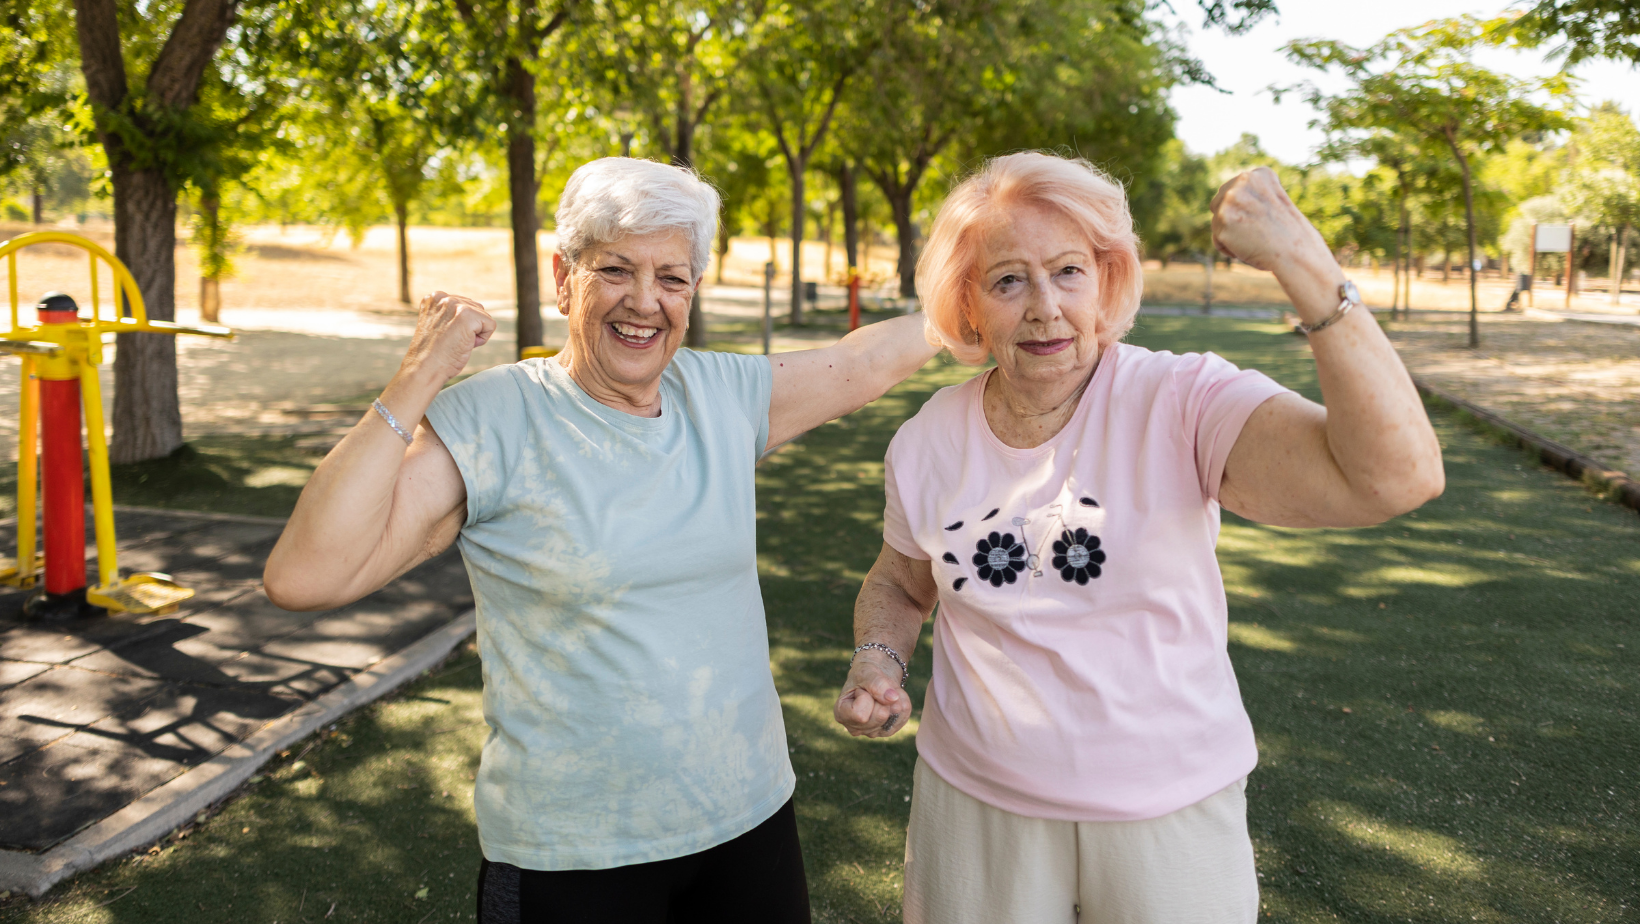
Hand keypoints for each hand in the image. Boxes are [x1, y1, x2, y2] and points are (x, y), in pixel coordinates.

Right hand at [399, 291, 495, 386]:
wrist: (425, 369)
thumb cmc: (433, 354)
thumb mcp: (438, 326)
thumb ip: (451, 314)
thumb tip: (473, 313)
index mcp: (435, 298)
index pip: (465, 305)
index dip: (461, 326)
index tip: (445, 336)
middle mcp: (443, 297)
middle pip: (477, 309)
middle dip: (470, 328)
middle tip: (451, 341)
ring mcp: (454, 304)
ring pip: (484, 317)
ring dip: (476, 334)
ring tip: (456, 342)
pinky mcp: (466, 314)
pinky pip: (491, 325)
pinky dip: (482, 340)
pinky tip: (464, 344)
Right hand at [833, 650, 911, 737]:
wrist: (875, 676)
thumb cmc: (865, 674)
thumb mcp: (866, 673)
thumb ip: (876, 684)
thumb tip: (893, 698)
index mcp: (841, 714)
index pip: (860, 715)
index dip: (865, 696)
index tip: (861, 689)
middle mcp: (855, 728)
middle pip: (880, 717)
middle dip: (882, 698)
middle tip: (874, 690)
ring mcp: (872, 732)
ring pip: (893, 717)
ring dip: (894, 699)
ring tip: (884, 691)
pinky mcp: (888, 730)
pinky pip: (903, 716)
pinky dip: (902, 703)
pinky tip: (894, 697)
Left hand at [1210, 167, 1332, 274]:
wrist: (1296, 252)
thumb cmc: (1289, 235)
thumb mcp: (1275, 203)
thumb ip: (1253, 197)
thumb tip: (1226, 202)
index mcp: (1259, 175)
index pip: (1235, 192)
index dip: (1245, 211)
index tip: (1263, 220)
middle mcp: (1242, 181)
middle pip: (1219, 203)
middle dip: (1231, 220)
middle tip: (1256, 232)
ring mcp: (1230, 200)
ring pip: (1217, 222)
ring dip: (1230, 235)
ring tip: (1254, 240)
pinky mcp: (1222, 220)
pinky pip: (1217, 240)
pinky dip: (1229, 249)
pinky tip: (1247, 249)